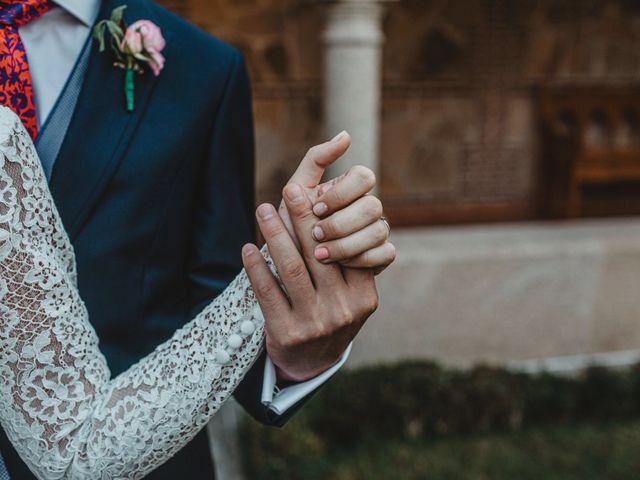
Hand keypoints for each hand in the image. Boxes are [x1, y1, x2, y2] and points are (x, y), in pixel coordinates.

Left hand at [242, 185, 377, 381]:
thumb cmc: (330, 314)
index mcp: (363, 295)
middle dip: (302, 216)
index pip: (347, 248)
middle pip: (319, 252)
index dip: (327, 219)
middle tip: (290, 189)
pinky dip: (255, 267)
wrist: (312, 363)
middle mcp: (343, 309)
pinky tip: (247, 248)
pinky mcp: (287, 333)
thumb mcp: (350, 294)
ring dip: (275, 234)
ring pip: (291, 268)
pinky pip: (267, 292)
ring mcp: (315, 323)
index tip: (313, 191)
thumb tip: (327, 210)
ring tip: (262, 210)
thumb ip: (347, 261)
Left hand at [279, 132, 394, 273]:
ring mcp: (377, 231)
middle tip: (315, 235)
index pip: (364, 176)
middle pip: (373, 205)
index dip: (341, 194)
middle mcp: (368, 207)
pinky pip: (386, 253)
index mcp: (351, 188)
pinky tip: (339, 264)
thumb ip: (316, 159)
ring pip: (379, 230)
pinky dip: (361, 259)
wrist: (289, 264)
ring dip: (347, 243)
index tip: (316, 209)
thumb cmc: (292, 223)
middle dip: (341, 223)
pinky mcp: (381, 255)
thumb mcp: (296, 189)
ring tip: (320, 254)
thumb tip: (346, 135)